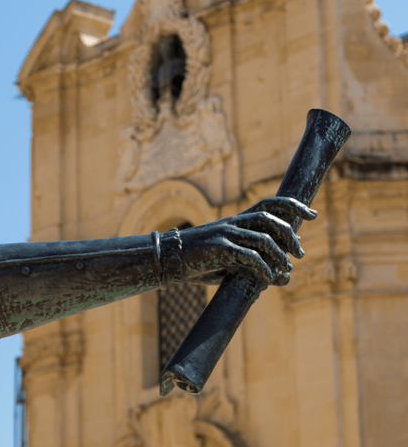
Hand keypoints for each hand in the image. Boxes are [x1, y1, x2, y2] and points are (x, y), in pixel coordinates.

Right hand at [170, 197, 315, 286]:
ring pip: (262, 238)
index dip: (292, 205)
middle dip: (290, 233)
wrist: (170, 260)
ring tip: (286, 269)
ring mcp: (225, 234)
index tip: (312, 214)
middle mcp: (233, 223)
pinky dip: (263, 268)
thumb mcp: (232, 262)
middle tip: (300, 253)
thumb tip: (286, 276)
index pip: (268, 204)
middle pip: (269, 217)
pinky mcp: (219, 248)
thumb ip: (257, 265)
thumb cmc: (201, 261)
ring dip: (280, 255)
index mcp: (236, 221)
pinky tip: (267, 278)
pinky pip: (249, 256)